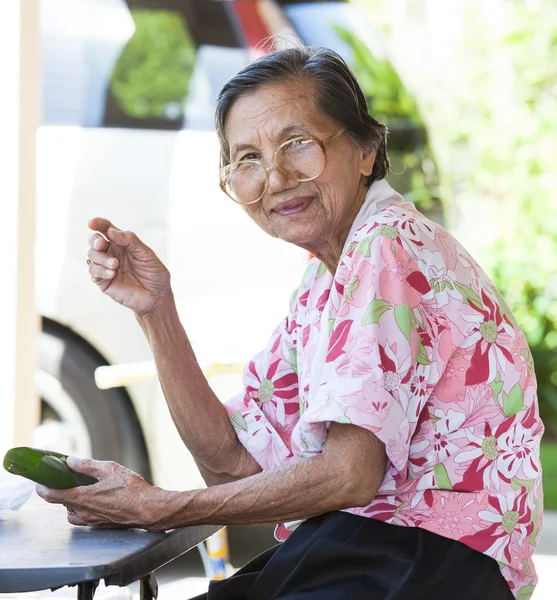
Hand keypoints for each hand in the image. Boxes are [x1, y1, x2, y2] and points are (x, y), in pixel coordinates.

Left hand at [35, 457, 169, 530]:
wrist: (149, 509)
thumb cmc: (132, 490)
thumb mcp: (110, 469)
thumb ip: (88, 466)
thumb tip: (71, 461)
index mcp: (83, 497)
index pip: (52, 495)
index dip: (42, 488)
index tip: (39, 482)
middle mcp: (84, 512)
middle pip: (62, 504)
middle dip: (61, 492)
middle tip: (67, 480)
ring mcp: (92, 521)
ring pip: (73, 514)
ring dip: (73, 503)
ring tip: (83, 490)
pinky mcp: (101, 525)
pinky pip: (85, 518)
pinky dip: (85, 509)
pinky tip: (98, 499)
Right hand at [87, 217, 170, 315]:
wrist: (157, 296)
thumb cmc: (154, 274)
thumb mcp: (146, 254)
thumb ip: (130, 241)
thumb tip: (111, 231)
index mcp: (122, 244)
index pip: (107, 229)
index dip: (98, 224)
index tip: (91, 223)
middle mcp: (112, 253)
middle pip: (95, 241)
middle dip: (95, 240)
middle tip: (102, 244)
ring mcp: (106, 267)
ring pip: (92, 256)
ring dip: (101, 258)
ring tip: (115, 264)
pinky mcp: (104, 282)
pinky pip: (94, 272)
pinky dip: (100, 270)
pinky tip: (112, 273)